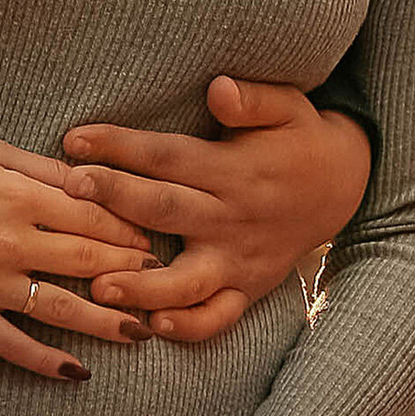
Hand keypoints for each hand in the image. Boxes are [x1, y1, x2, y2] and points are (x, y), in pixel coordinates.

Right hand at [0, 142, 158, 375]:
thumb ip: (45, 169)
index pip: (92, 216)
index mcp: (19, 195)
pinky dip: (47, 362)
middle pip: (87, 261)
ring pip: (60, 308)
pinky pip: (13, 345)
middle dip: (131, 273)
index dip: (129, 230)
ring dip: (106, 323)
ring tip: (141, 333)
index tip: (154, 242)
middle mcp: (10, 241)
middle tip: (164, 284)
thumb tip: (95, 181)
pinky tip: (77, 371)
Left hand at [62, 77, 372, 341]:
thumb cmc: (299, 137)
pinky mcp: (248, 288)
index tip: (74, 139)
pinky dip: (190, 327)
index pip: (167, 155)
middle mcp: (232, 217)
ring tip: (98, 286)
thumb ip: (253, 98)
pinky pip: (219, 317)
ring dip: (142, 285)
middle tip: (70, 192)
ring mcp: (239, 259)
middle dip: (117, 201)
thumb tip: (218, 88)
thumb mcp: (288, 106)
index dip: (120, 146)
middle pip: (166, 209)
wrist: (344, 186)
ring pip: (187, 279)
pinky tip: (153, 327)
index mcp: (233, 169)